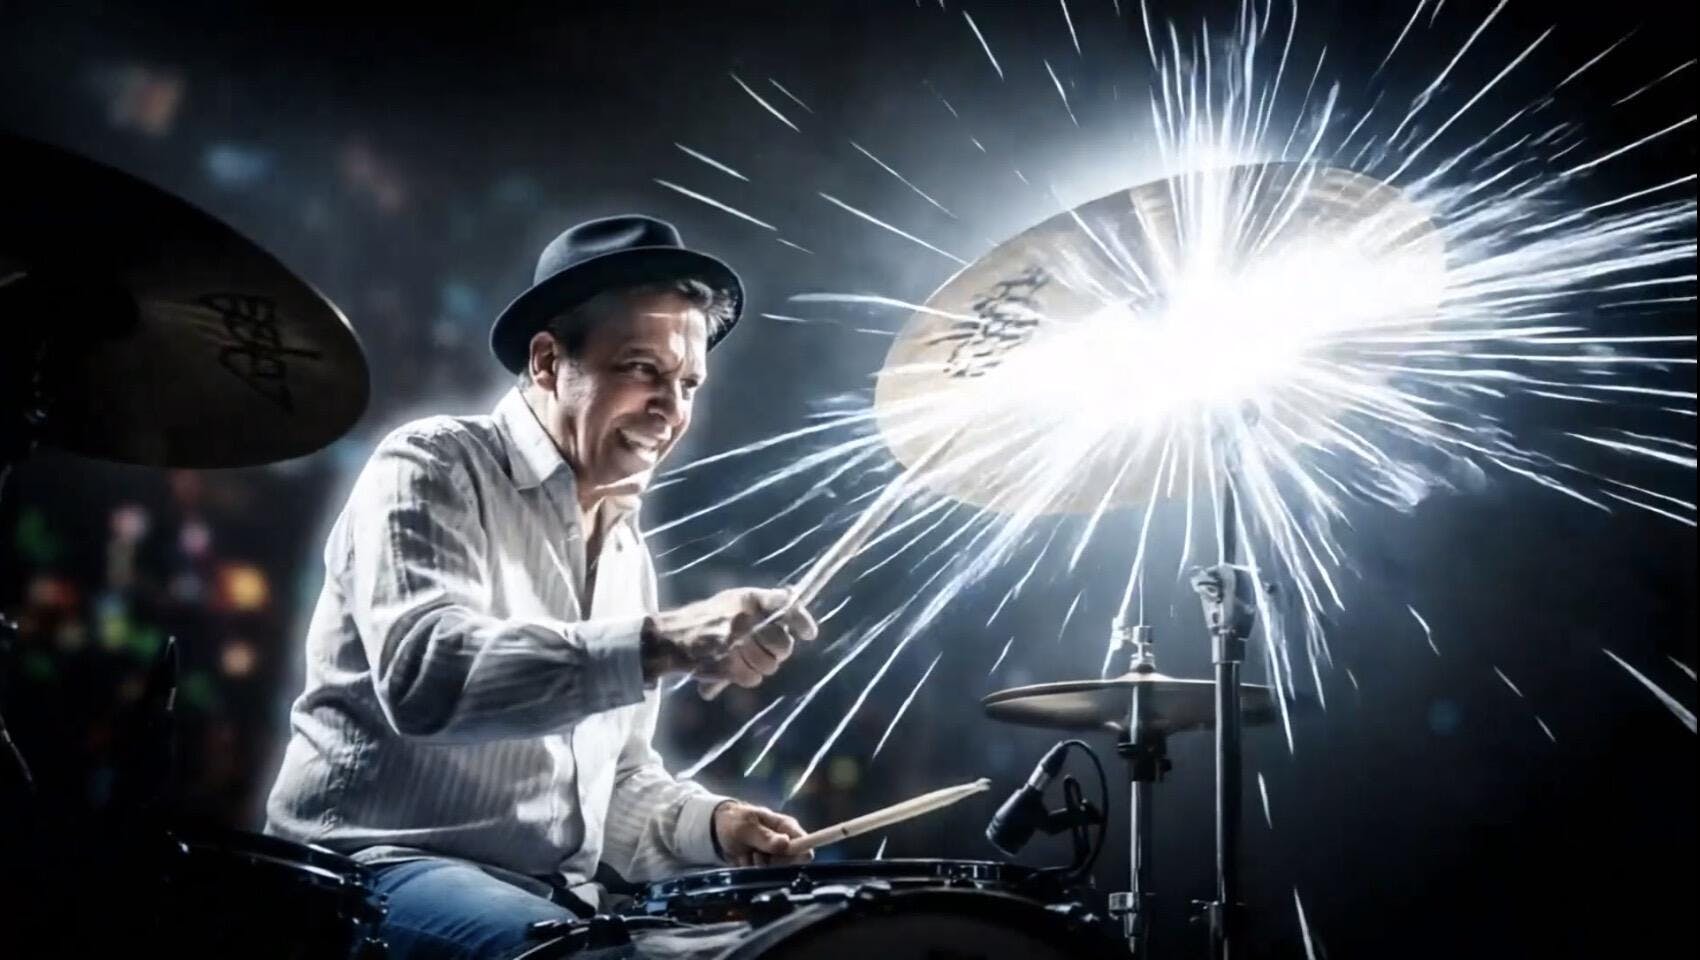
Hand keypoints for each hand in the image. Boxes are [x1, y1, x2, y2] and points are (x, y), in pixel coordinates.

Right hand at [640, 587, 817, 686]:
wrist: (668, 636)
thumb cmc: (705, 618)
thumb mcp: (732, 600)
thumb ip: (762, 602)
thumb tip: (795, 597)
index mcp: (747, 597)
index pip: (784, 605)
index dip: (800, 621)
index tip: (809, 634)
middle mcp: (743, 617)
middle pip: (782, 644)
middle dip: (778, 654)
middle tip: (768, 654)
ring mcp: (734, 641)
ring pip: (769, 665)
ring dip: (760, 668)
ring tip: (744, 661)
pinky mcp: (725, 663)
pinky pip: (752, 678)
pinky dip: (746, 678)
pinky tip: (733, 670)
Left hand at [712, 800, 811, 867]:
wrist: (716, 829)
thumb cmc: (734, 821)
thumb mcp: (746, 826)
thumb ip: (765, 836)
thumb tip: (786, 843)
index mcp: (786, 827)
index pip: (805, 844)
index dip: (798, 854)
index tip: (778, 857)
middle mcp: (784, 842)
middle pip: (790, 863)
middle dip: (771, 861)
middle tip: (755, 853)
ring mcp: (774, 855)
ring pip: (774, 871)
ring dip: (757, 865)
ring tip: (746, 853)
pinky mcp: (764, 866)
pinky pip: (761, 876)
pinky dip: (750, 869)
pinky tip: (742, 859)